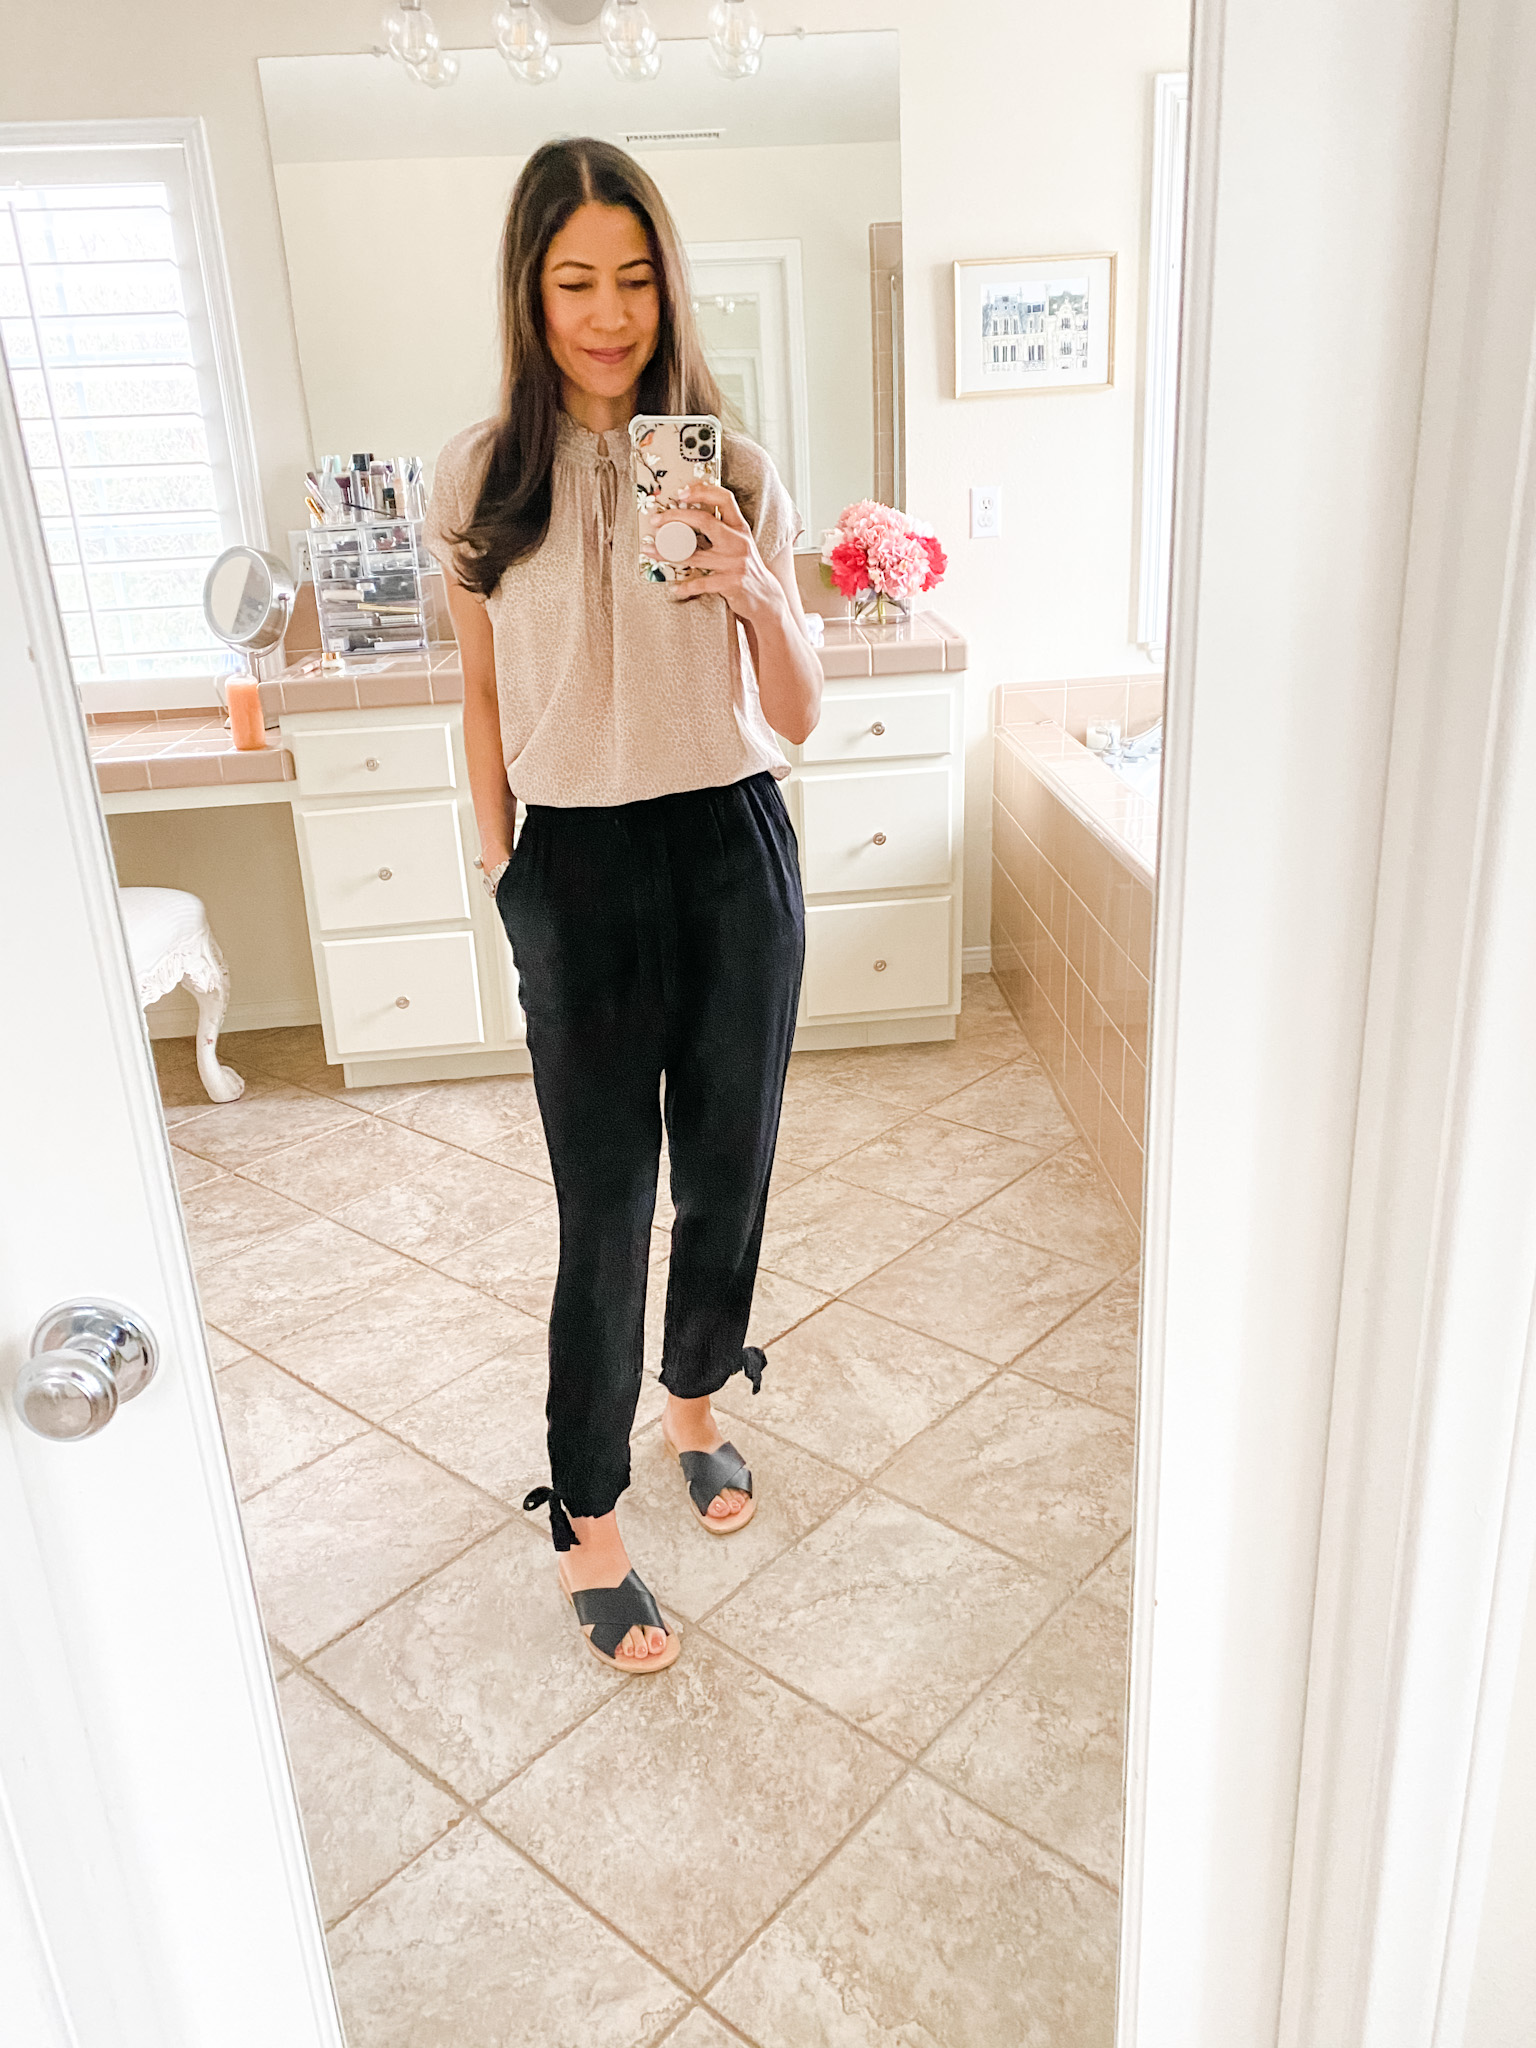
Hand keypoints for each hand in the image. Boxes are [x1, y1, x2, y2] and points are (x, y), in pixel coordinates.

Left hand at [642, 480, 785, 627]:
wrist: (766, 596)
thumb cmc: (746, 568)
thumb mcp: (741, 543)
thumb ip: (723, 530)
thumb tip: (691, 517)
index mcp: (740, 528)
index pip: (724, 499)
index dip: (703, 491)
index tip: (681, 492)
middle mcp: (739, 541)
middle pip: (704, 521)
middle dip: (676, 517)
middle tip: (657, 520)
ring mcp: (735, 562)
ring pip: (695, 555)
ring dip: (668, 553)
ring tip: (651, 552)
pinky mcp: (731, 583)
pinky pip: (702, 583)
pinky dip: (686, 586)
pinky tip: (675, 586)